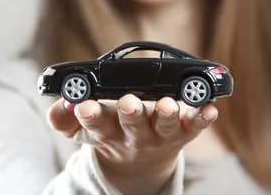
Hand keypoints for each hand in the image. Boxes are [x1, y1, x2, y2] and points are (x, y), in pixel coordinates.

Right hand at [47, 94, 217, 194]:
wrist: (138, 166)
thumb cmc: (109, 134)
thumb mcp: (82, 131)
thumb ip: (64, 118)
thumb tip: (60, 105)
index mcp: (107, 131)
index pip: (96, 123)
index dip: (90, 115)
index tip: (84, 105)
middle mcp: (135, 135)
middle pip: (133, 124)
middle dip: (130, 113)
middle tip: (128, 103)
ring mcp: (161, 135)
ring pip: (165, 125)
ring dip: (167, 114)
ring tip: (169, 105)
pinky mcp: (183, 133)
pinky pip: (195, 127)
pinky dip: (203, 118)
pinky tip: (210, 109)